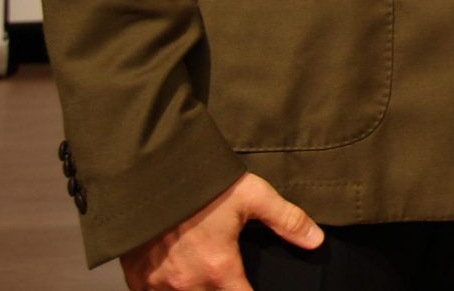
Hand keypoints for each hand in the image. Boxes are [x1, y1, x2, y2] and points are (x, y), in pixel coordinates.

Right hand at [120, 172, 318, 290]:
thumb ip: (287, 220)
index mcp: (218, 269)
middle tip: (229, 279)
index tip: (253, 287)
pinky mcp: (137, 278)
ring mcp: (158, 284)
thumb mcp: (253, 196)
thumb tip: (315, 240)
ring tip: (207, 279)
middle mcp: (187, 284)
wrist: (149, 174)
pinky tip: (178, 279)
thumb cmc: (201, 186)